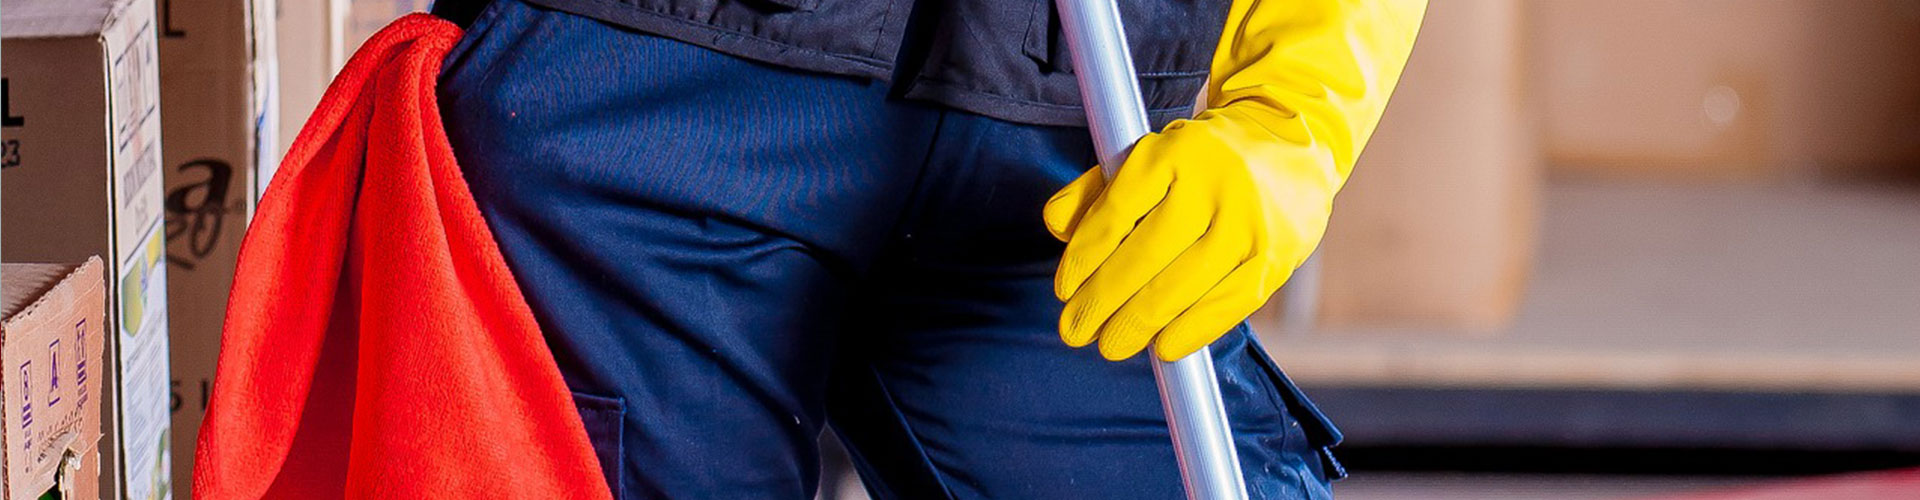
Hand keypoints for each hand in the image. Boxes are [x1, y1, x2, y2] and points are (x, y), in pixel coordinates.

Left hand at [1043, 107, 1338, 361]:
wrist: (1291, 143)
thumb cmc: (1201, 160)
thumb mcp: (1150, 156)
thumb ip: (1098, 189)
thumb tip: (1057, 225)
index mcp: (1172, 153)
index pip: (1116, 213)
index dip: (1084, 258)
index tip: (1064, 290)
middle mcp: (1212, 185)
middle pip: (1145, 256)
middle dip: (1102, 301)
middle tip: (1075, 331)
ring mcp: (1248, 223)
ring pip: (1182, 286)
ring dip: (1138, 323)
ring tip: (1111, 344)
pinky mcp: (1275, 257)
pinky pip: (1227, 305)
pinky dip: (1191, 331)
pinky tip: (1163, 348)